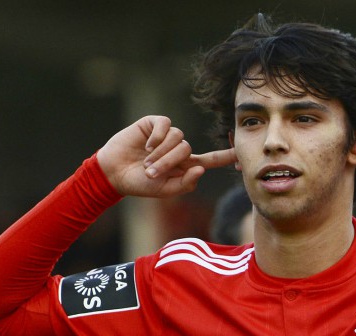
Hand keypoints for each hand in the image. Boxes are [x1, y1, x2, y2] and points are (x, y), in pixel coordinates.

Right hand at [96, 115, 236, 197]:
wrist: (114, 173)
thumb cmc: (139, 184)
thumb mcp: (164, 190)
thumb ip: (185, 183)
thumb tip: (201, 170)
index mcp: (185, 165)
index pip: (210, 159)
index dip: (225, 156)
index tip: (241, 152)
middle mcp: (178, 148)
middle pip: (187, 150)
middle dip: (169, 162)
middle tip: (150, 172)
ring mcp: (166, 135)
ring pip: (177, 137)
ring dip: (161, 152)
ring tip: (146, 161)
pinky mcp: (154, 124)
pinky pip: (165, 125)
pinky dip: (156, 137)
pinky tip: (146, 145)